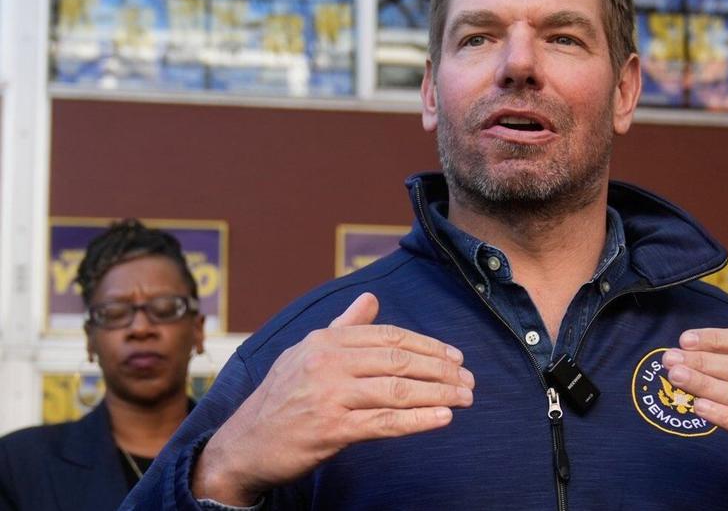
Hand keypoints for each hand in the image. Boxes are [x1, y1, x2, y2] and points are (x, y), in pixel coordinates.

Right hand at [192, 293, 473, 505]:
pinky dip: (419, 420)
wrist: (243, 445)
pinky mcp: (331, 429)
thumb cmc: (282, 398)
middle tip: (469, 379)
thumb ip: (343, 326)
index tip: (456, 356)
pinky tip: (443, 417)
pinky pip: (385, 423)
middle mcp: (327, 362)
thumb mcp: (306, 353)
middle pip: (400, 360)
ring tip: (466, 398)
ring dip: (440, 393)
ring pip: (398, 390)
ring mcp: (329, 395)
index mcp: (326, 340)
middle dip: (442, 369)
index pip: (390, 336)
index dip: (428, 345)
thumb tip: (370, 298)